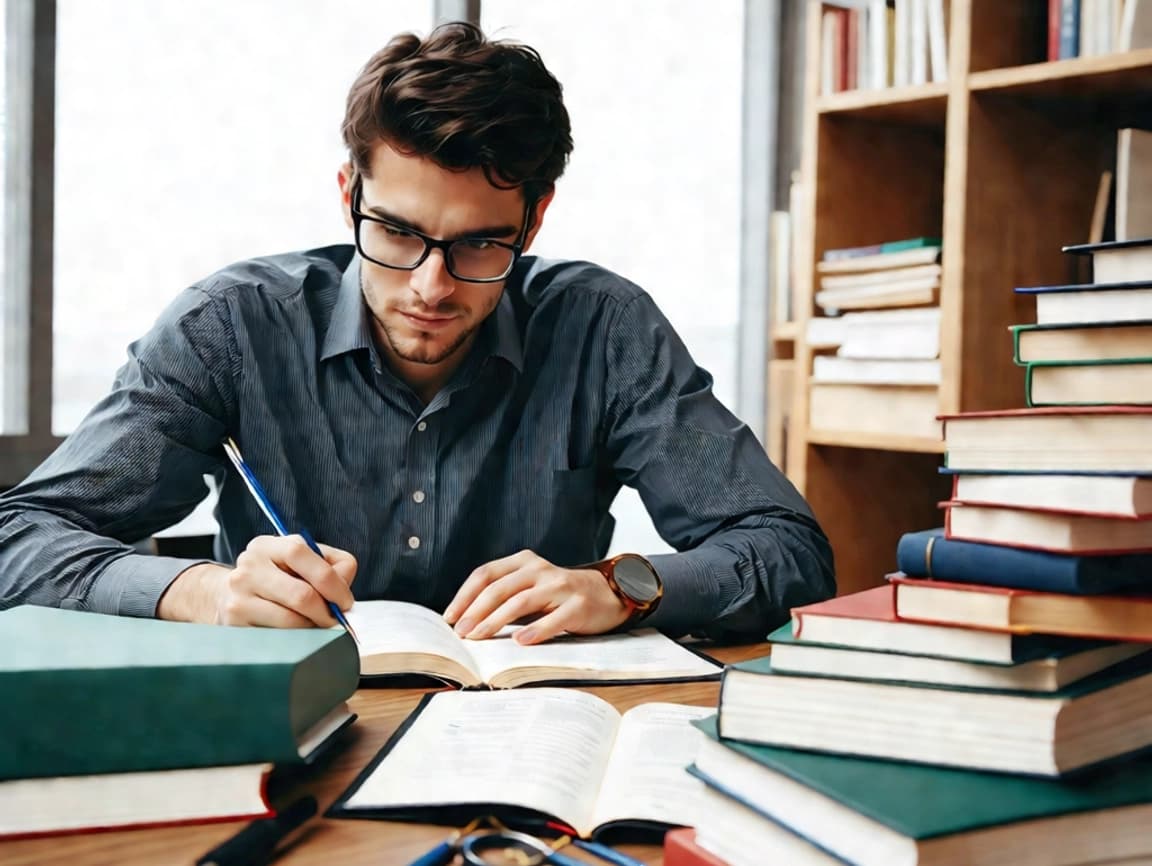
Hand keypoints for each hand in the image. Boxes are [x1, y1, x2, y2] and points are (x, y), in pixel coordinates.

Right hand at [157, 535, 356, 627]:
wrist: (224, 595)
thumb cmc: (275, 577)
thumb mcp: (300, 561)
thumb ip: (332, 564)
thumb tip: (345, 590)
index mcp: (267, 545)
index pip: (301, 553)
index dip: (331, 581)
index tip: (345, 602)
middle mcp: (249, 567)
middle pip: (301, 594)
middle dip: (326, 612)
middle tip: (335, 621)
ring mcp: (238, 596)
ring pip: (291, 621)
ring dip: (312, 628)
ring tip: (315, 625)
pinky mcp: (235, 623)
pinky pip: (278, 637)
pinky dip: (295, 639)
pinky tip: (296, 633)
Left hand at [442, 549, 629, 644]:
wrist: (608, 594)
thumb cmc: (560, 596)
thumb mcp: (531, 587)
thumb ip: (505, 596)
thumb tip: (466, 622)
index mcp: (524, 562)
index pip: (485, 574)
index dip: (464, 596)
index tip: (449, 618)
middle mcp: (540, 569)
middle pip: (499, 588)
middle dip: (475, 612)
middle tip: (461, 634)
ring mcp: (560, 585)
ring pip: (521, 602)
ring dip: (495, 621)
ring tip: (479, 637)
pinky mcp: (578, 605)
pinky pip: (554, 618)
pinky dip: (536, 630)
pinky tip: (520, 641)